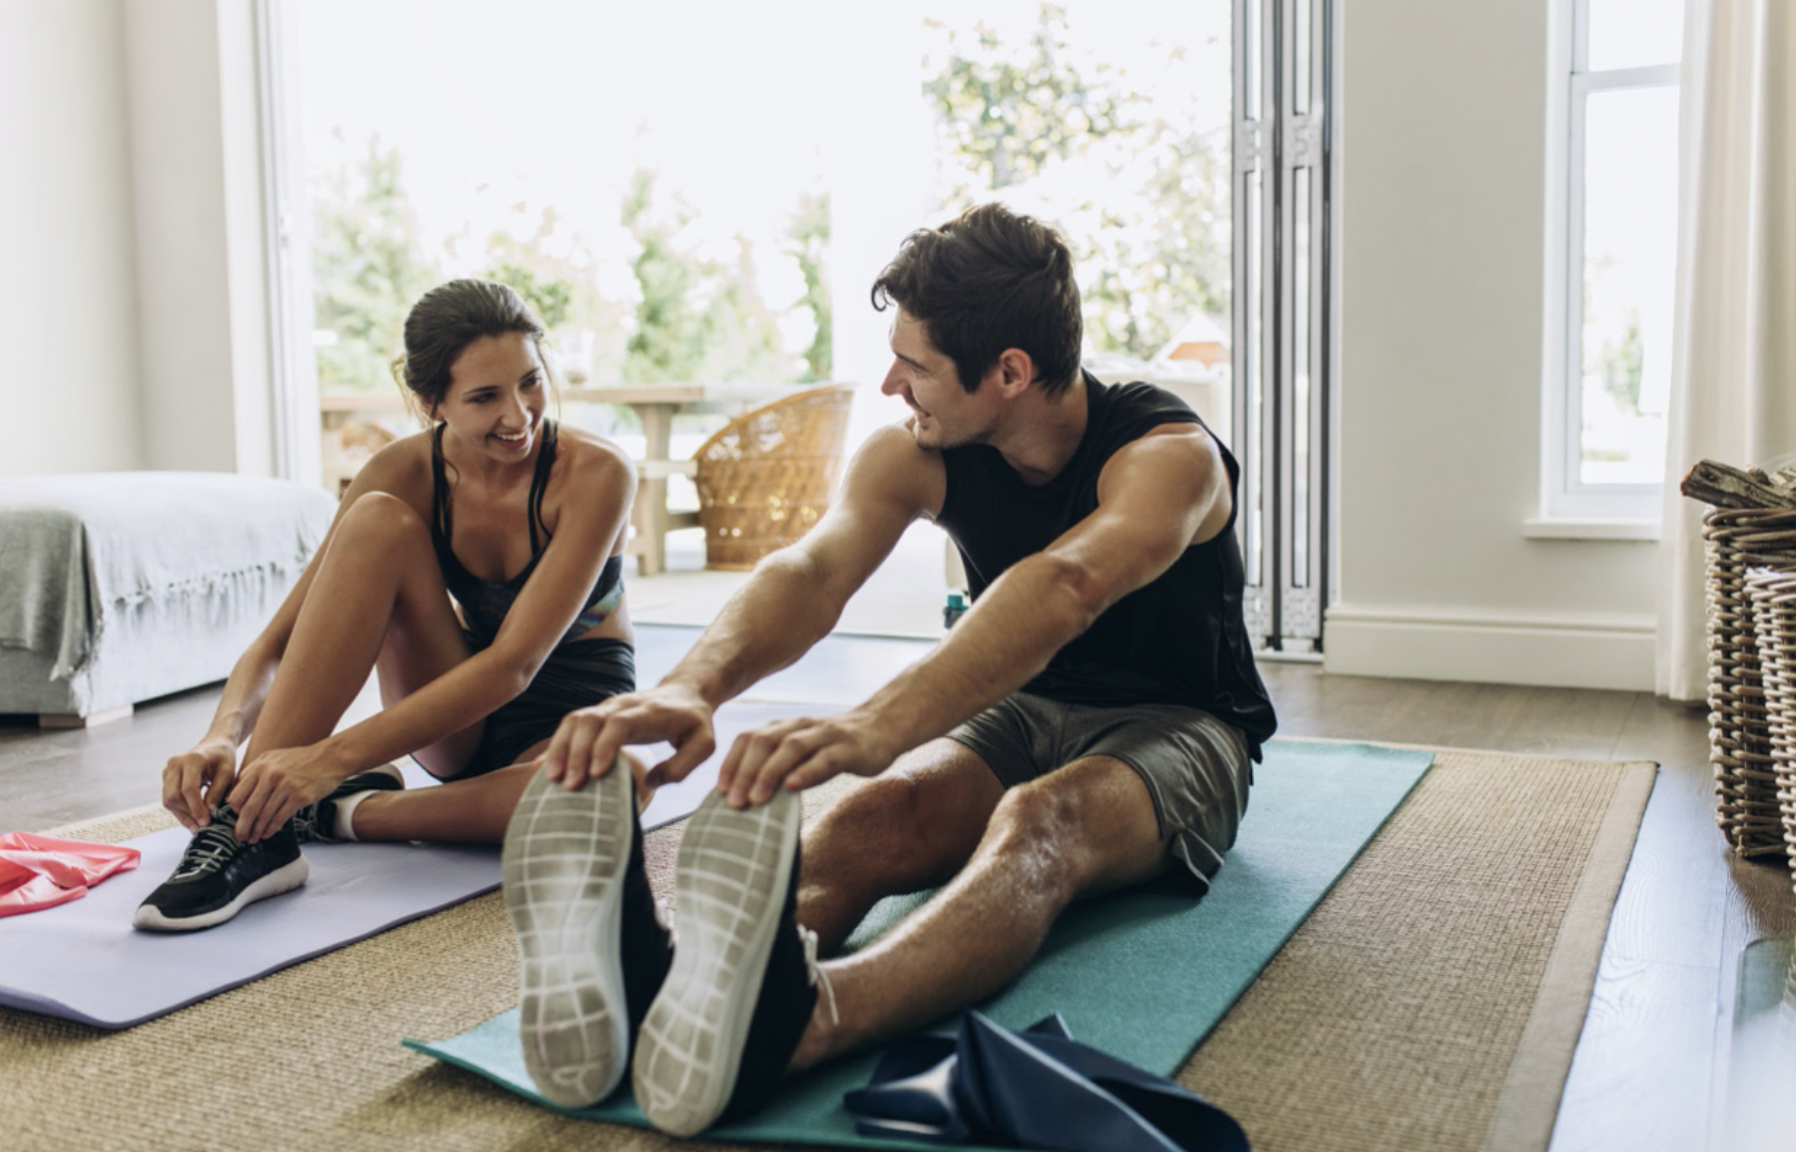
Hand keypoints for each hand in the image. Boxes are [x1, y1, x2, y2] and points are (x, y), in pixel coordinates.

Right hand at [162, 737, 238, 831]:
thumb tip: (208, 812)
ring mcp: (168, 770)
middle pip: (173, 796)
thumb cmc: (223, 757)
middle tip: (203, 825)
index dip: (196, 808)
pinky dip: (179, 810)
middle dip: (187, 813)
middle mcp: (175, 763)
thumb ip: (218, 791)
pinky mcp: (166, 778)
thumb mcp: (228, 772)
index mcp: (192, 759)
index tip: (206, 821)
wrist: (214, 745)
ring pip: (168, 800)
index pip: (188, 789)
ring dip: (182, 815)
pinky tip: (192, 819)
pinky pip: (168, 798)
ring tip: (197, 826)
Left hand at [225, 742, 351, 843]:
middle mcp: (270, 776)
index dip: (235, 811)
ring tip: (254, 838)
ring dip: (257, 831)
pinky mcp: (300, 797)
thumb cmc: (301, 759)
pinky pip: (280, 818)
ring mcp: (286, 787)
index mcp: (260, 766)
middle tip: (240, 836)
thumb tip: (238, 791)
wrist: (330, 758)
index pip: (237, 795)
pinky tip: (268, 833)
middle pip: (248, 809)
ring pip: (264, 816)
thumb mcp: (273, 757)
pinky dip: (271, 829)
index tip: (238, 818)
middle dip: (242, 827)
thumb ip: (255, 771)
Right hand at [542, 682, 715, 791]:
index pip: (619, 723)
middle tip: (569, 785)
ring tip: (551, 779)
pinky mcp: (598, 715)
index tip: (597, 773)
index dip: (605, 746)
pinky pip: (570, 725)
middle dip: (576, 752)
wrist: (685, 694)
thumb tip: (649, 781)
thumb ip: (682, 765)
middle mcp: (622, 706)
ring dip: (560, 748)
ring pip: (575, 720)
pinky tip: (543, 768)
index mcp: (648, 712)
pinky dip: (556, 745)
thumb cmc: (694, 723)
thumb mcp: (704, 744)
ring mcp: (607, 708)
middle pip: (590, 720)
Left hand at [717, 710, 898, 808]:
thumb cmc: (836, 747)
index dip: (732, 762)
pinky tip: (793, 788)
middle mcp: (802, 727)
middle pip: (764, 742)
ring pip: (791, 748)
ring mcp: (826, 735)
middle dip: (745, 772)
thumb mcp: (804, 752)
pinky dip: (807, 772)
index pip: (750, 738)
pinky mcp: (850, 748)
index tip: (720, 790)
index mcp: (786, 727)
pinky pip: (825, 758)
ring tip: (756, 799)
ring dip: (769, 773)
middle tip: (733, 802)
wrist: (883, 726)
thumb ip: (780, 766)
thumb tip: (748, 797)